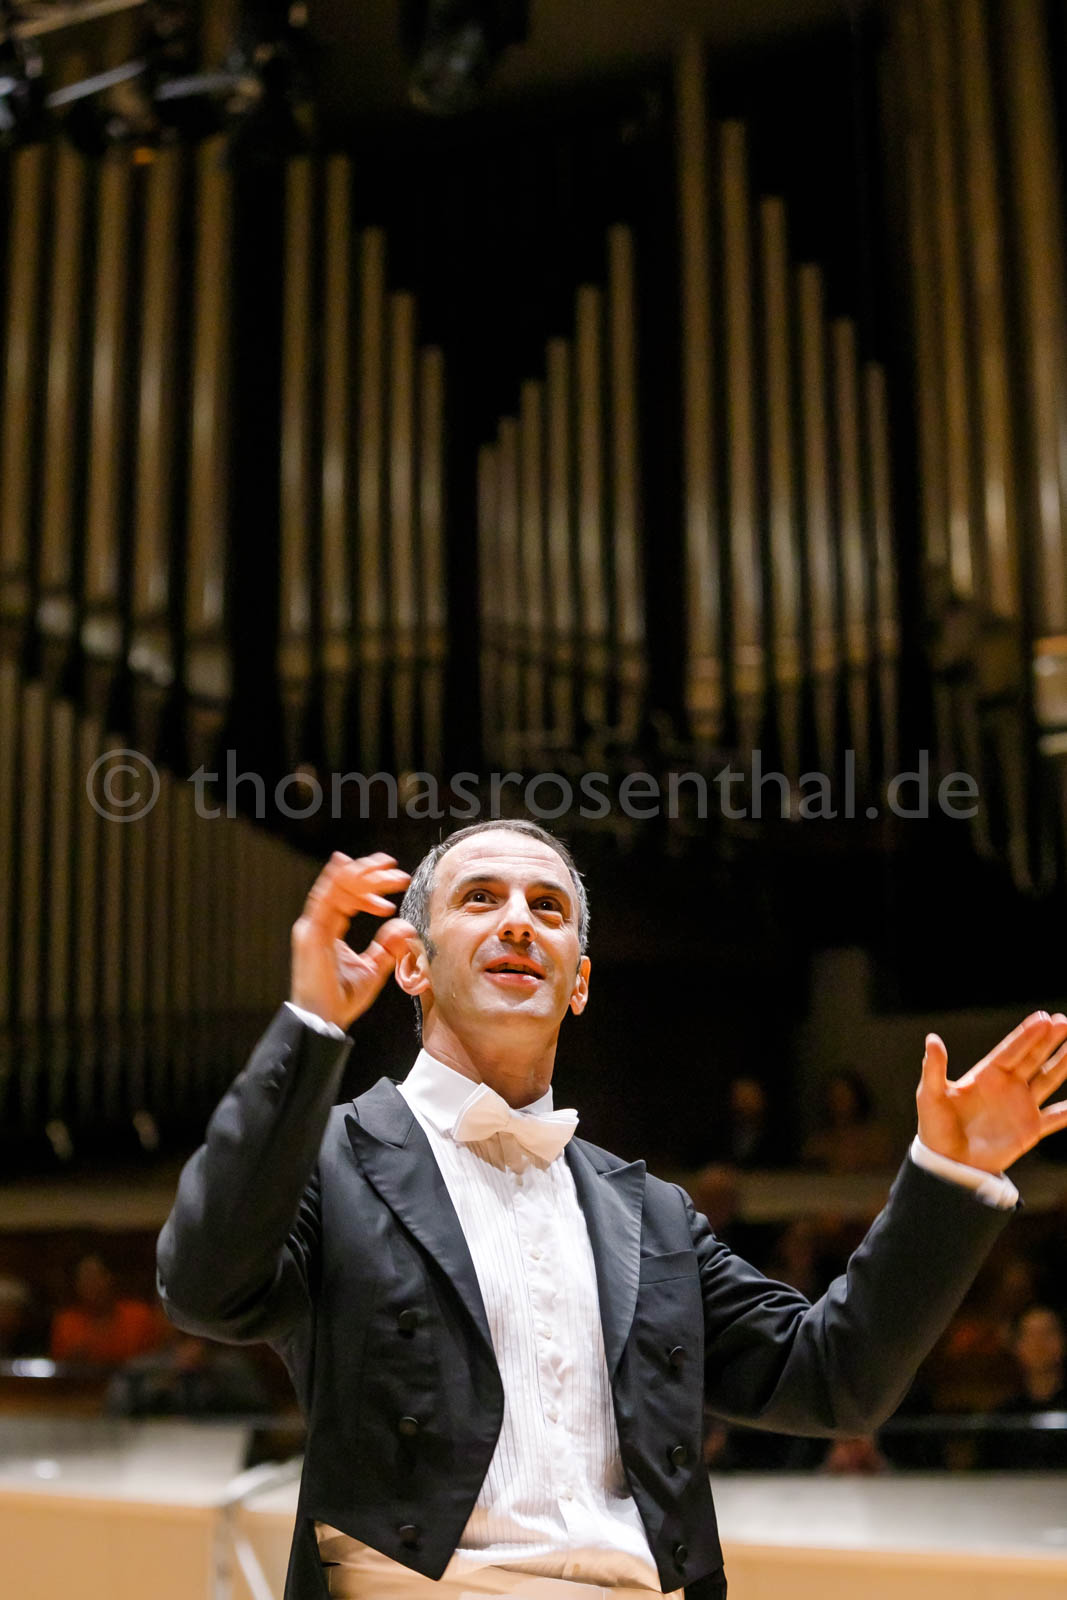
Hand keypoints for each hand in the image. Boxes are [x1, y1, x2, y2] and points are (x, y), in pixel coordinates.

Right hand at [290, 852, 413, 1029]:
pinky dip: (336, 881)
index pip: (350, 897)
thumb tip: (404, 926)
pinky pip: (323, 899)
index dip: (372, 886)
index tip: (398, 881)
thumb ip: (386, 947)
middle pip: (343, 887)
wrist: (324, 1020)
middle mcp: (319, 923)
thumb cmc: (342, 998)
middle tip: (394, 868)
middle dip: (369, 873)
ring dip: (361, 874)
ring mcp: (312, 927)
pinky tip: (350, 867)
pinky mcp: (311, 933)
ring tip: (386, 868)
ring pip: (335, 887)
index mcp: (329, 929)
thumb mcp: (372, 968)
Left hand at [917, 1010, 1066, 1172]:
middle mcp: (1007, 1086)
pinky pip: (1055, 1118)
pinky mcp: (1029, 1130)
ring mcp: (1020, 1107)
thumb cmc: (934, 1127)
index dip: (1027, 1035)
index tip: (1043, 1018)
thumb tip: (932, 1039)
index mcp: (986, 1075)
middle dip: (1048, 1040)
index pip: (1010, 1050)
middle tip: (1063, 1021)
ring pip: (1047, 1079)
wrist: (947, 1163)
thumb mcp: (930, 1096)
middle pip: (1032, 1058)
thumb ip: (934, 1069)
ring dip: (1062, 1063)